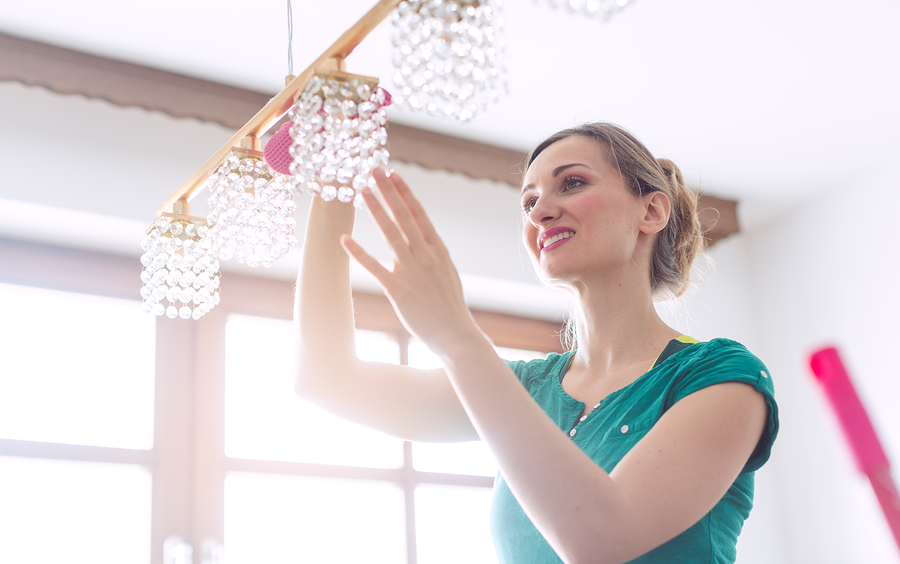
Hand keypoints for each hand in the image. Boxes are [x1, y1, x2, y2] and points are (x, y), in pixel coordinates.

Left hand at [340, 169, 477, 353]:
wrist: (456, 334)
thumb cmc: (450, 307)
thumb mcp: (447, 273)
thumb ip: (435, 255)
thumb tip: (427, 241)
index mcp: (438, 250)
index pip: (419, 214)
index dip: (405, 193)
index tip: (394, 175)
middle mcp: (425, 256)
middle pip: (404, 217)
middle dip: (388, 192)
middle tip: (375, 171)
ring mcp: (412, 272)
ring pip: (391, 234)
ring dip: (376, 211)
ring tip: (362, 192)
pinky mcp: (399, 290)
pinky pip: (375, 268)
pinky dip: (359, 253)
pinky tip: (345, 240)